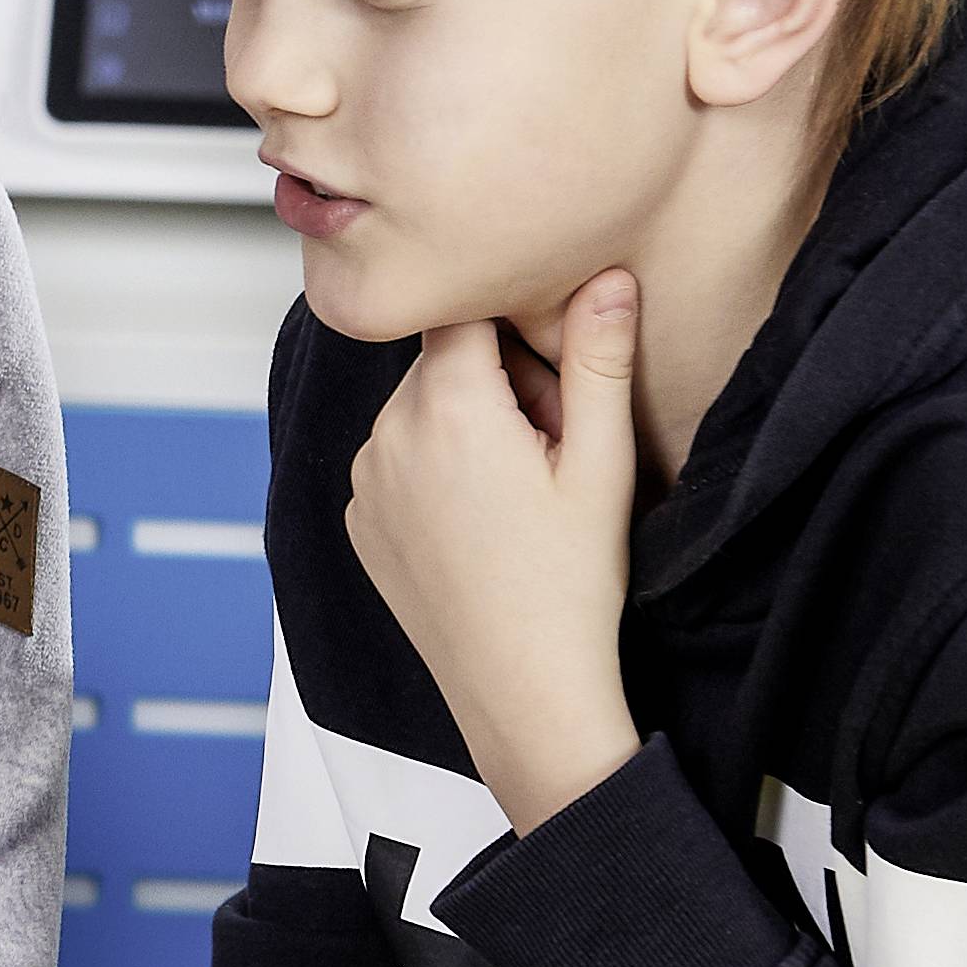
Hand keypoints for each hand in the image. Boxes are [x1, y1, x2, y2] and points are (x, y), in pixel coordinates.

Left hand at [343, 270, 649, 825]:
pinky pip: (398, 462)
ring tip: (519, 497)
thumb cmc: (570, 583)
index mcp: (447, 406)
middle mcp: (387, 433)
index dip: (517, 336)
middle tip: (552, 452)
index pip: (465, 311)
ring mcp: (365, 479)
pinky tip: (481, 526)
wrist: (522, 689)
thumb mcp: (602, 463)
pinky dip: (436, 473)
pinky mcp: (360, 519)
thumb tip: (606, 277)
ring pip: (420, 412)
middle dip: (500, 387)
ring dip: (466, 428)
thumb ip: (600, 359)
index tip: (550, 382)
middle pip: (445, 364)